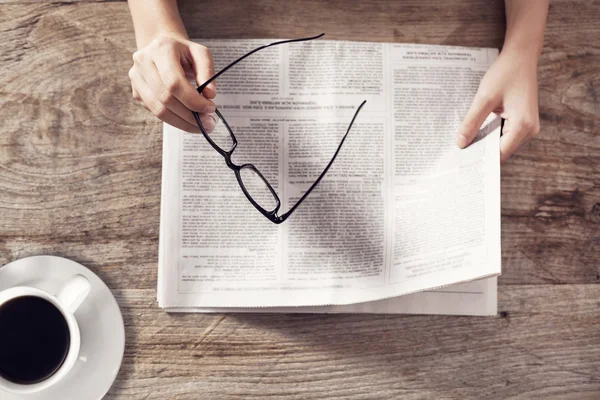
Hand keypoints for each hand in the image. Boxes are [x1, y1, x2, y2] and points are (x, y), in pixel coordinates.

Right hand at [128, 34, 216, 132]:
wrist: (161, 47)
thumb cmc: (182, 52)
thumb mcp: (200, 53)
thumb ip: (207, 72)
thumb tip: (210, 95)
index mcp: (160, 49)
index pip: (174, 82)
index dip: (193, 100)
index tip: (210, 108)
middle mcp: (143, 63)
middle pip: (166, 99)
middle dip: (190, 115)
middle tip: (208, 122)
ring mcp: (136, 78)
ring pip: (158, 110)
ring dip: (182, 122)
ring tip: (200, 125)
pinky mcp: (136, 92)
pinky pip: (155, 112)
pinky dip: (174, 120)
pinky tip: (187, 120)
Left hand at [456, 48, 540, 162]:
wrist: (521, 56)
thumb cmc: (505, 74)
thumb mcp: (484, 98)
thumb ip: (472, 122)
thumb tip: (460, 144)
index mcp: (523, 125)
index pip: (500, 154)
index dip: (481, 160)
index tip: (462, 165)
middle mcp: (529, 129)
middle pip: (501, 151)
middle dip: (481, 154)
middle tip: (457, 158)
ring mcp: (527, 126)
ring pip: (502, 144)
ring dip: (485, 144)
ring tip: (463, 148)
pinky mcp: (522, 121)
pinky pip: (504, 135)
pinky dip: (490, 136)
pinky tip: (475, 135)